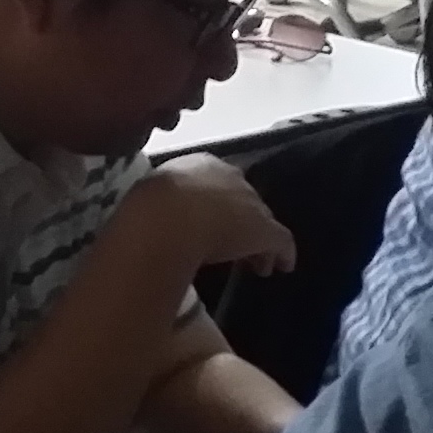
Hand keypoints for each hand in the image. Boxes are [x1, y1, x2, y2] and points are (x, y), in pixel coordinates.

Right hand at [141, 154, 294, 274]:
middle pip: (244, 199)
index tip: (213, 224)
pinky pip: (280, 240)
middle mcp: (230, 176)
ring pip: (261, 220)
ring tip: (256, 263)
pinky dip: (282, 253)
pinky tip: (282, 267)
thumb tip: (152, 220)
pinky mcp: (264, 229)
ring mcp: (250, 202)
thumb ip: (161, 205)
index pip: (218, 184)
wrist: (166, 218)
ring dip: (259, 241)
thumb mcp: (151, 199)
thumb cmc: (149, 209)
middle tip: (236, 245)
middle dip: (242, 222)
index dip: (219, 205)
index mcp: (201, 165)